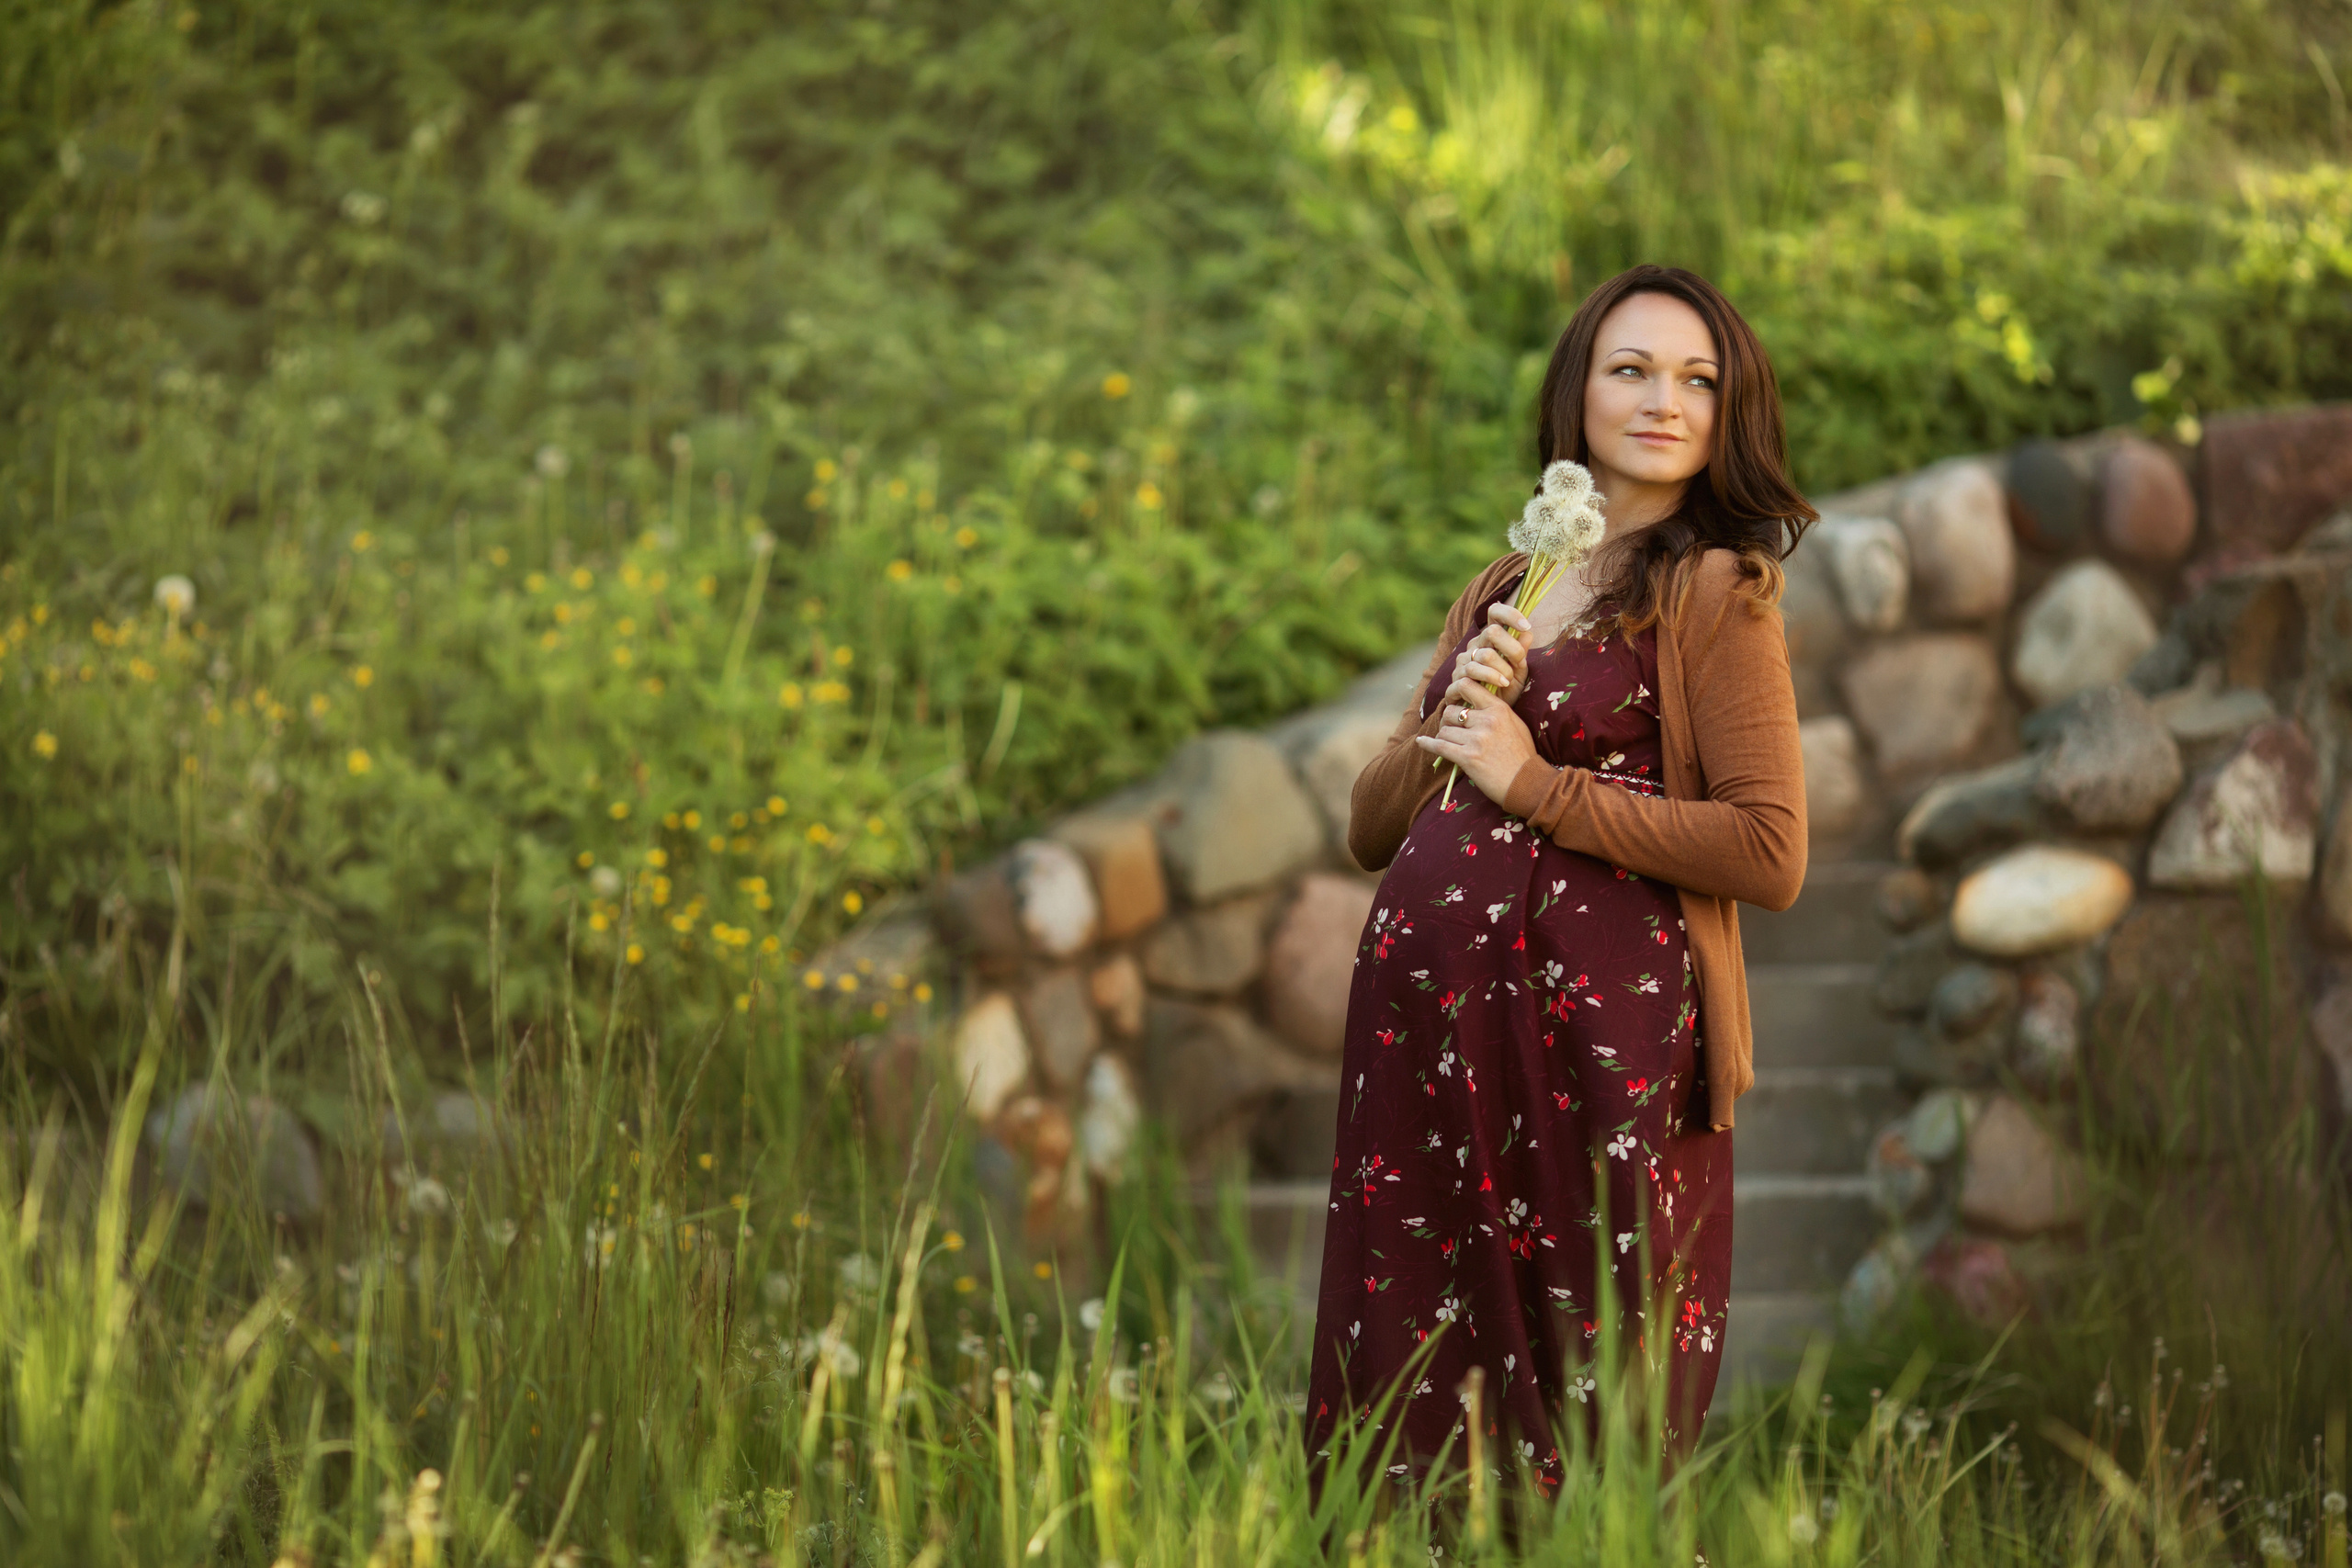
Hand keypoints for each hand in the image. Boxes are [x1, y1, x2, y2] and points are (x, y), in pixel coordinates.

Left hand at [1414, 673, 1540, 804]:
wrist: (1527, 782)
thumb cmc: (1523, 754)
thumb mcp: (1514, 723)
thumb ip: (1494, 711)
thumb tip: (1473, 704)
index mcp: (1498, 708)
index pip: (1467, 686)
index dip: (1455, 691)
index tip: (1452, 699)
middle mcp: (1487, 720)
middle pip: (1451, 711)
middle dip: (1448, 721)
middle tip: (1452, 730)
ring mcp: (1476, 739)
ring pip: (1444, 730)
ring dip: (1444, 737)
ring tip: (1451, 744)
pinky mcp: (1467, 758)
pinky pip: (1439, 746)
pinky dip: (1428, 745)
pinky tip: (1421, 743)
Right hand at [1450, 604, 1533, 704]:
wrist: (1489, 717)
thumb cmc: (1505, 691)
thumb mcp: (1519, 672)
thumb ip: (1521, 653)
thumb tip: (1527, 632)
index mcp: (1489, 639)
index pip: (1494, 613)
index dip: (1510, 614)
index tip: (1526, 626)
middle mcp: (1473, 647)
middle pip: (1492, 633)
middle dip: (1512, 649)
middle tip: (1519, 664)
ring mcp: (1462, 664)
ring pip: (1483, 655)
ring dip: (1502, 668)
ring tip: (1509, 681)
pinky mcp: (1455, 683)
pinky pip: (1470, 675)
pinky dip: (1490, 679)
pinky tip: (1500, 686)